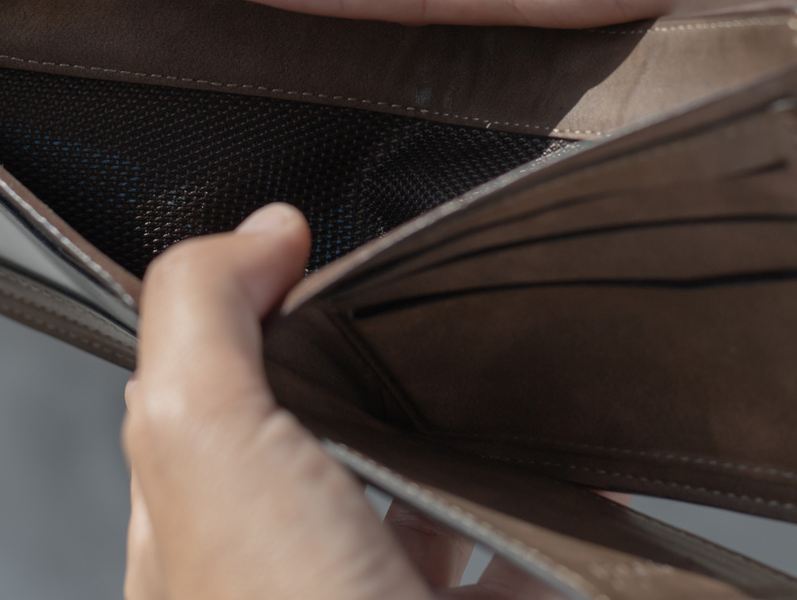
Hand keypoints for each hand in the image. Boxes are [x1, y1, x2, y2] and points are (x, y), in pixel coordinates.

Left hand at [122, 203, 564, 598]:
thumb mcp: (204, 446)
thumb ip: (202, 318)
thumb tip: (259, 230)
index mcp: (201, 526)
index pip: (211, 393)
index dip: (258, 314)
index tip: (323, 254)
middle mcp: (287, 576)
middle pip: (336, 444)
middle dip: (392, 382)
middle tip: (449, 320)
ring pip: (434, 511)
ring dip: (483, 457)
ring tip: (533, 398)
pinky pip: (525, 568)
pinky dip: (562, 531)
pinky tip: (596, 501)